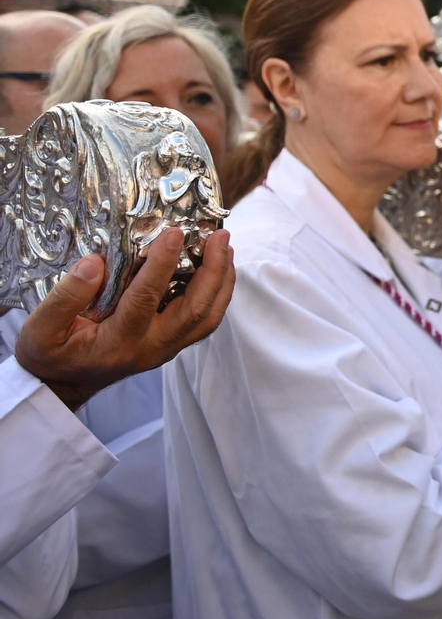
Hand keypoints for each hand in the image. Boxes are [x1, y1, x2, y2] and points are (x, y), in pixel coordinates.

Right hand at [14, 228, 234, 411]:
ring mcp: (165, 349)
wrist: (62, 385)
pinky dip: (216, 294)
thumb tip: (94, 263)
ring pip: (207, 317)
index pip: (145, 299)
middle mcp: (150, 348)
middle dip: (212, 271)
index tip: (174, 233)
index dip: (162, 264)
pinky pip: (203, 321)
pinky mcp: (171, 345)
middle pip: (195, 310)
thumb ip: (65, 298)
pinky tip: (216, 270)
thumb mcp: (40, 330)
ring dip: (221, 282)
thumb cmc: (51, 355)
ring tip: (224, 247)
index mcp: (117, 343)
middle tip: (219, 235)